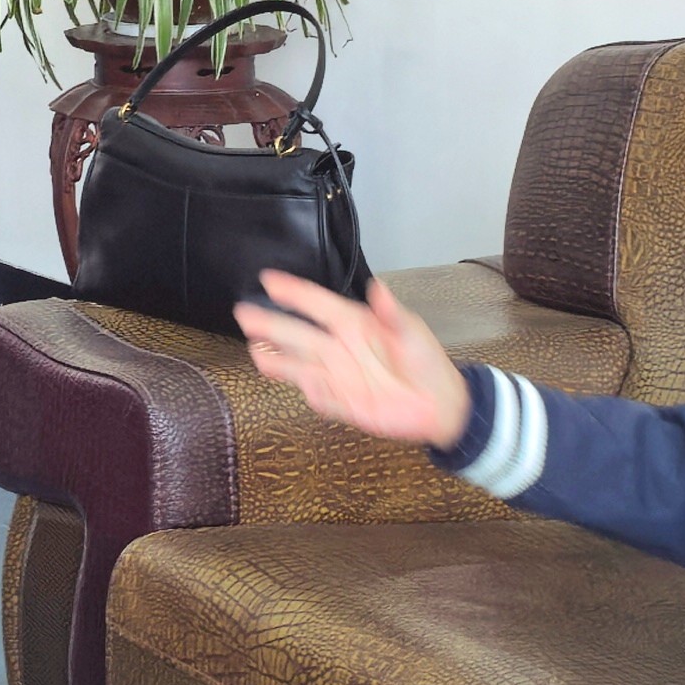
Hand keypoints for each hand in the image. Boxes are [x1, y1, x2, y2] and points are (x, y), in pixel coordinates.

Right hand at [233, 273, 474, 449]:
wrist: (440, 405)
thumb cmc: (425, 362)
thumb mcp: (413, 332)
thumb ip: (393, 314)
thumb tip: (377, 287)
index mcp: (354, 324)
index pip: (318, 304)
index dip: (294, 292)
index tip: (269, 280)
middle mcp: (338, 347)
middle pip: (298, 334)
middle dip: (272, 325)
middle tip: (244, 314)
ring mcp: (338, 376)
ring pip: (300, 366)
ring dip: (279, 361)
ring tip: (257, 353)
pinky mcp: (343, 403)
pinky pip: (321, 397)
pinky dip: (311, 392)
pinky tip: (301, 386)